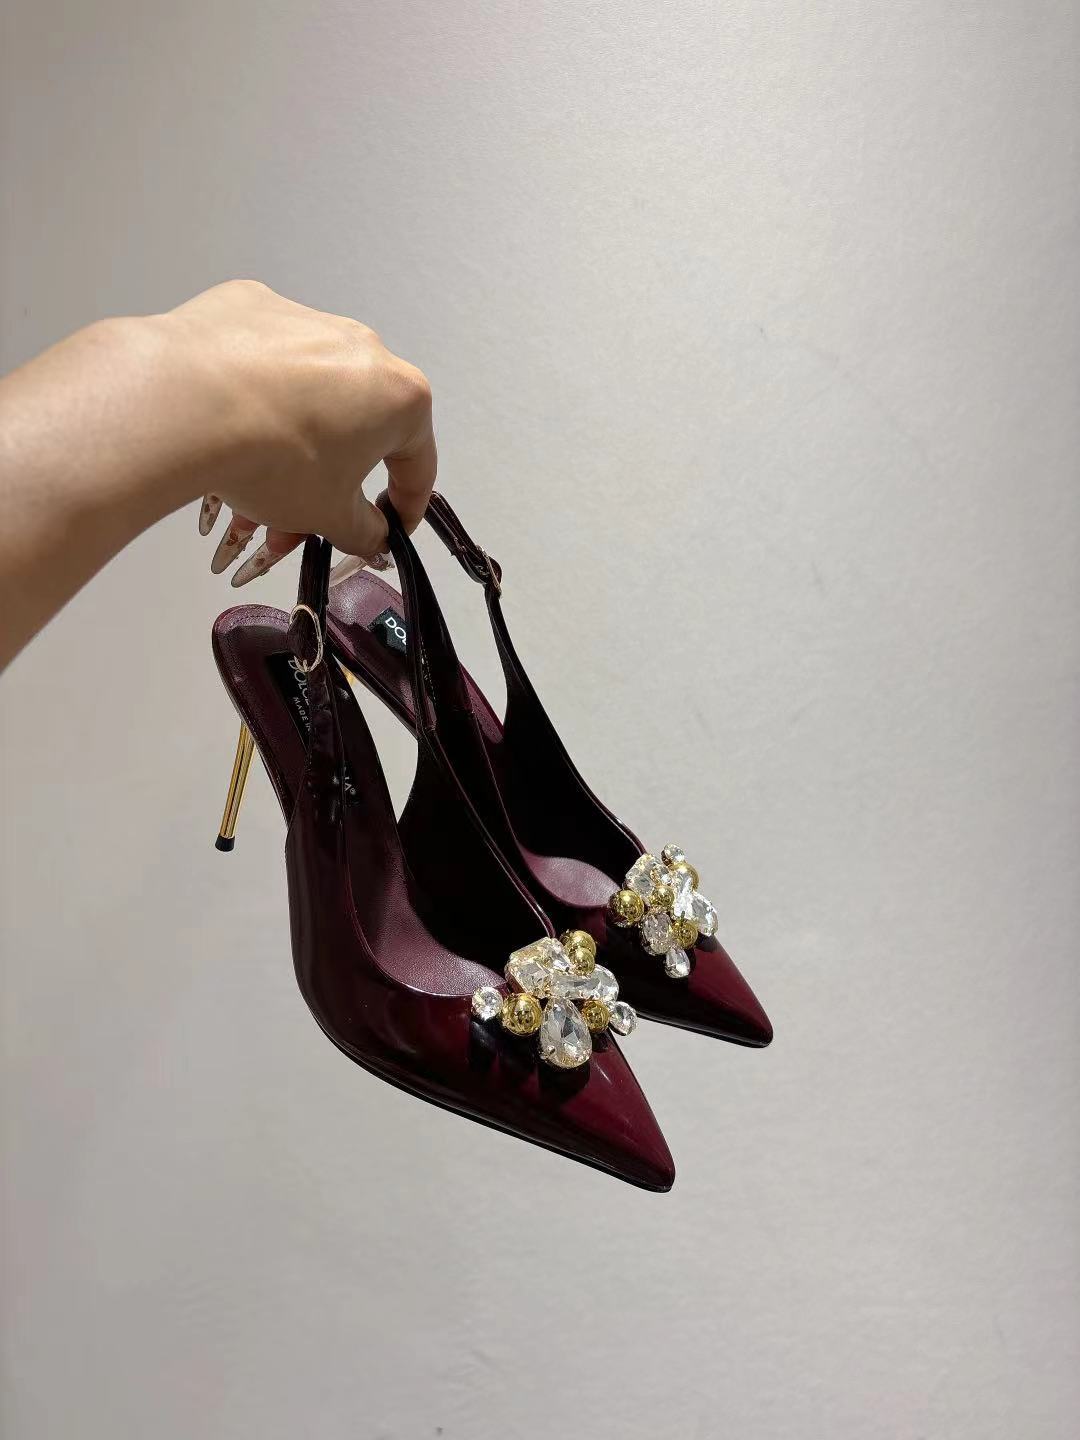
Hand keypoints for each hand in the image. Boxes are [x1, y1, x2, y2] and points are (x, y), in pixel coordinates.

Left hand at [171, 281, 434, 584]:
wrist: (183, 403)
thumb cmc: (273, 459)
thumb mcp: (327, 515)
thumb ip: (363, 531)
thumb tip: (372, 535)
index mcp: (399, 397)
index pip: (416, 463)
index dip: (407, 505)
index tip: (391, 528)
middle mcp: (363, 347)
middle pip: (360, 421)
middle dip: (338, 470)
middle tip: (310, 506)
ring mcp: (307, 318)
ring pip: (312, 386)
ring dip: (296, 431)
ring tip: (257, 469)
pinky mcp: (252, 304)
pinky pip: (264, 356)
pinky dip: (254, 388)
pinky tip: (227, 417)